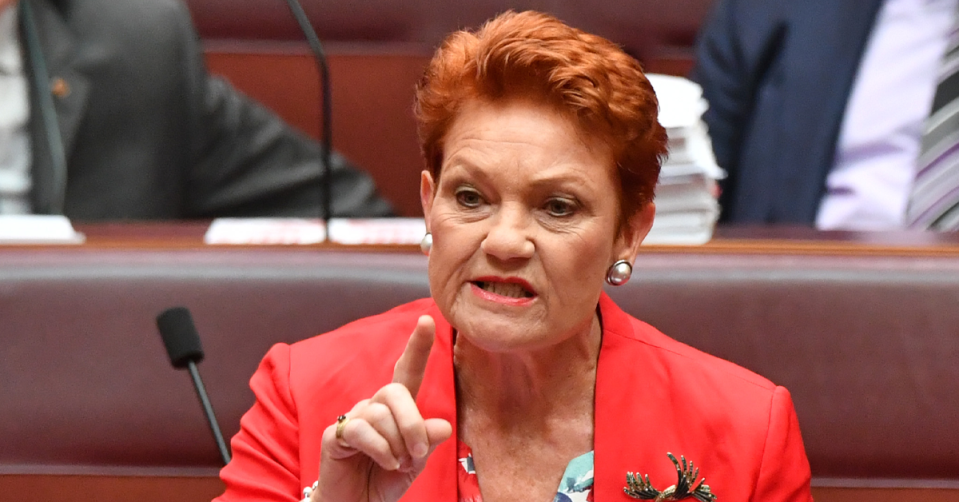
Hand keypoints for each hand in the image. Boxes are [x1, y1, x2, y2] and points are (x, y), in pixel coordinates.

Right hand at [312, 315, 452, 501]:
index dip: (417, 346)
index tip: (428, 320)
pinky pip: (362, 431)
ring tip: (397, 464)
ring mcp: (353, 418)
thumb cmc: (385, 478)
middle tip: (418, 453)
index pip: (407, 371)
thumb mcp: (415, 461)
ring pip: (381, 414)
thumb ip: (427, 441)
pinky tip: (385, 463)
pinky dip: (381, 450)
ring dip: (397, 444)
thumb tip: (443, 425)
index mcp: (396, 408)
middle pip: (396, 392)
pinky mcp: (335, 435)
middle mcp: (374, 406)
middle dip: (412, 422)